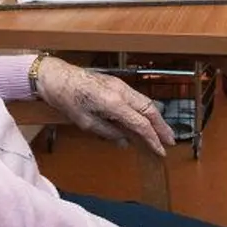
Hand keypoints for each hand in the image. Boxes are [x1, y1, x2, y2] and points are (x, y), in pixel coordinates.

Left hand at [36, 59, 175, 155]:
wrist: (55, 76)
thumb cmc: (66, 98)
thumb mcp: (85, 122)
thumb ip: (107, 132)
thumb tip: (124, 142)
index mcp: (114, 103)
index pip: (141, 124)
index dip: (152, 139)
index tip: (160, 150)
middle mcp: (121, 92)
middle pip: (150, 110)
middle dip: (162, 127)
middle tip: (170, 141)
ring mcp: (120, 85)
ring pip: (146, 101)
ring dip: (156, 117)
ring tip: (162, 131)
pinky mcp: (116, 83)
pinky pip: (137, 97)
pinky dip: (146, 109)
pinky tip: (146, 118)